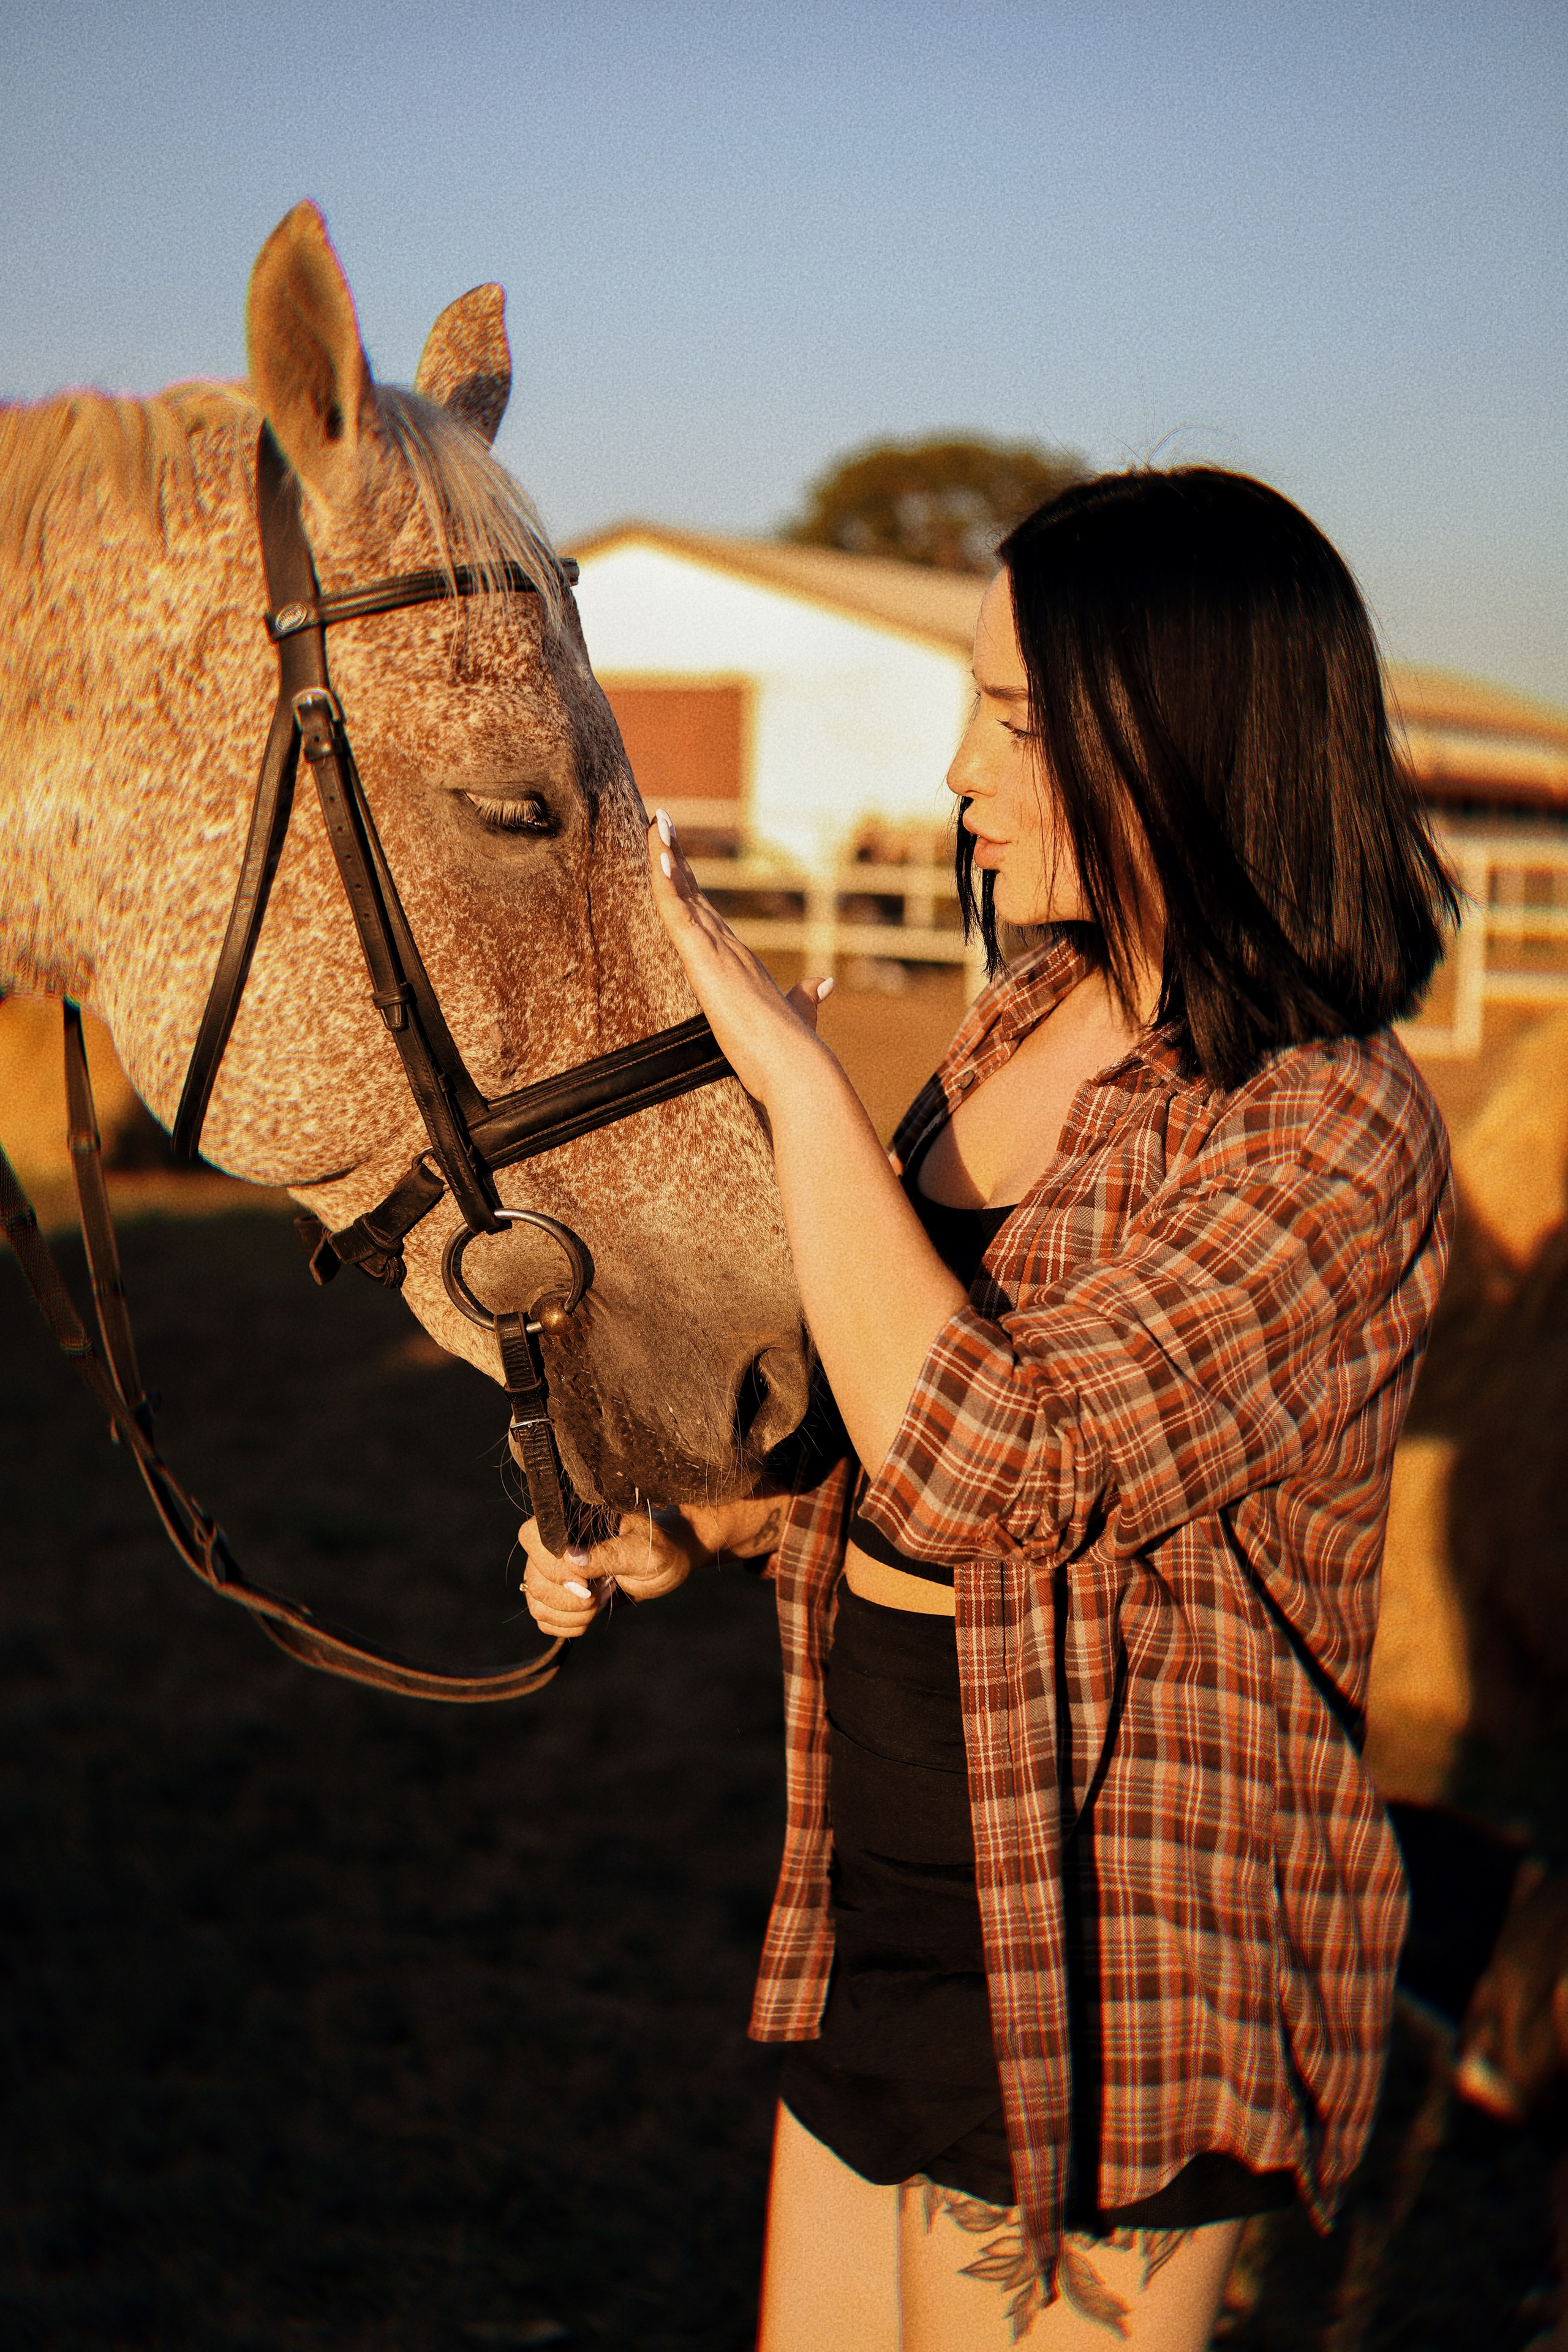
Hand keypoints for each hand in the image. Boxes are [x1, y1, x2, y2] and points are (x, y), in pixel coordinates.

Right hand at [519, 1494, 789, 1637]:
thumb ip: (611, 1553)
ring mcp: (554, 1568)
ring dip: (568, 1614)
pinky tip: (588, 1617)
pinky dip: (564, 1624)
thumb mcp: (644, 1551)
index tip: (585, 1583)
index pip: (532, 1535)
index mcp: (573, 1519)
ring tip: (598, 1603)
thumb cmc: (661, 1547)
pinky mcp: (559, 1591)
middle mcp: (557, 1542)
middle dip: (568, 1598)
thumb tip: (572, 1559)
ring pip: (535, 1599)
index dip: (552, 1565)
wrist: (669, 1559)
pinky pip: (542, 1615)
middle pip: (534, 1577)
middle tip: (599, 1596)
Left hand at [649, 811, 833, 1108]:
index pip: (705, 914)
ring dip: (666, 855)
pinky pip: (678, 915)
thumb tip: (822, 983)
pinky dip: (666, 885)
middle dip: (673, 856)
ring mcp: (717, 951)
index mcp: (739, 961)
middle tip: (659, 819)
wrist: (797, 1067)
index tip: (671, 852)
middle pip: (692, 893)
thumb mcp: (795, 1016)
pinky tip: (658, 856)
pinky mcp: (705, 960)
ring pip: (683, 895)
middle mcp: (728, 948)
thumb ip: (804, 998)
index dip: (687, 883)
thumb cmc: (791, 1053)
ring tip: (655, 820)